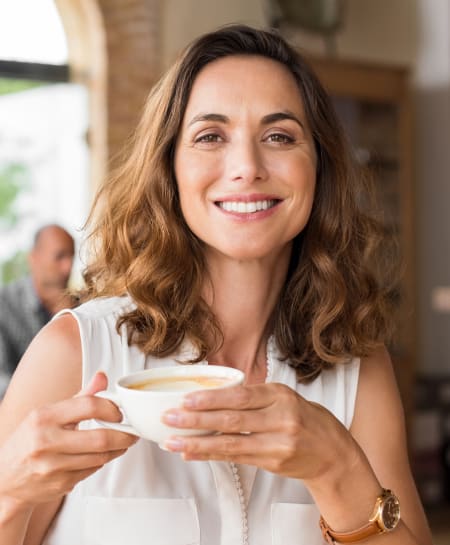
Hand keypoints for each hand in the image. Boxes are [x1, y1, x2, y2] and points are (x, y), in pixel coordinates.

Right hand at [0, 372, 137, 508]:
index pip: (89, 406)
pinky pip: (92, 471)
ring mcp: (52, 467)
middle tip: (132, 431)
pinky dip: (102, 461)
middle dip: (124, 435)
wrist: (4, 478)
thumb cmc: (29, 439)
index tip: (120, 412)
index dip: (112, 408)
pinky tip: (103, 454)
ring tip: (123, 441)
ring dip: (117, 449)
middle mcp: (46, 442)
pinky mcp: (59, 484)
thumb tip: (103, 377)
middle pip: (100, 438)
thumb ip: (80, 396)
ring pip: (100, 457)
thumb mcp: (48, 413)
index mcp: (44, 417)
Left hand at [162, 382, 357, 481]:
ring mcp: (277, 443)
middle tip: (170, 418)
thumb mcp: (285, 398)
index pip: (240, 396)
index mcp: (280, 395)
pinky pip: (236, 458)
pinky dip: (212, 455)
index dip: (211, 399)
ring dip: (198, 443)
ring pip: (230, 442)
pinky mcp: (273, 463)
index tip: (186, 399)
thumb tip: (213, 397)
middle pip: (232, 419)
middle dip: (197, 419)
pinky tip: (193, 454)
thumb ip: (255, 397)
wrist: (334, 453)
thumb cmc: (307, 420)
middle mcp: (280, 418)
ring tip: (173, 442)